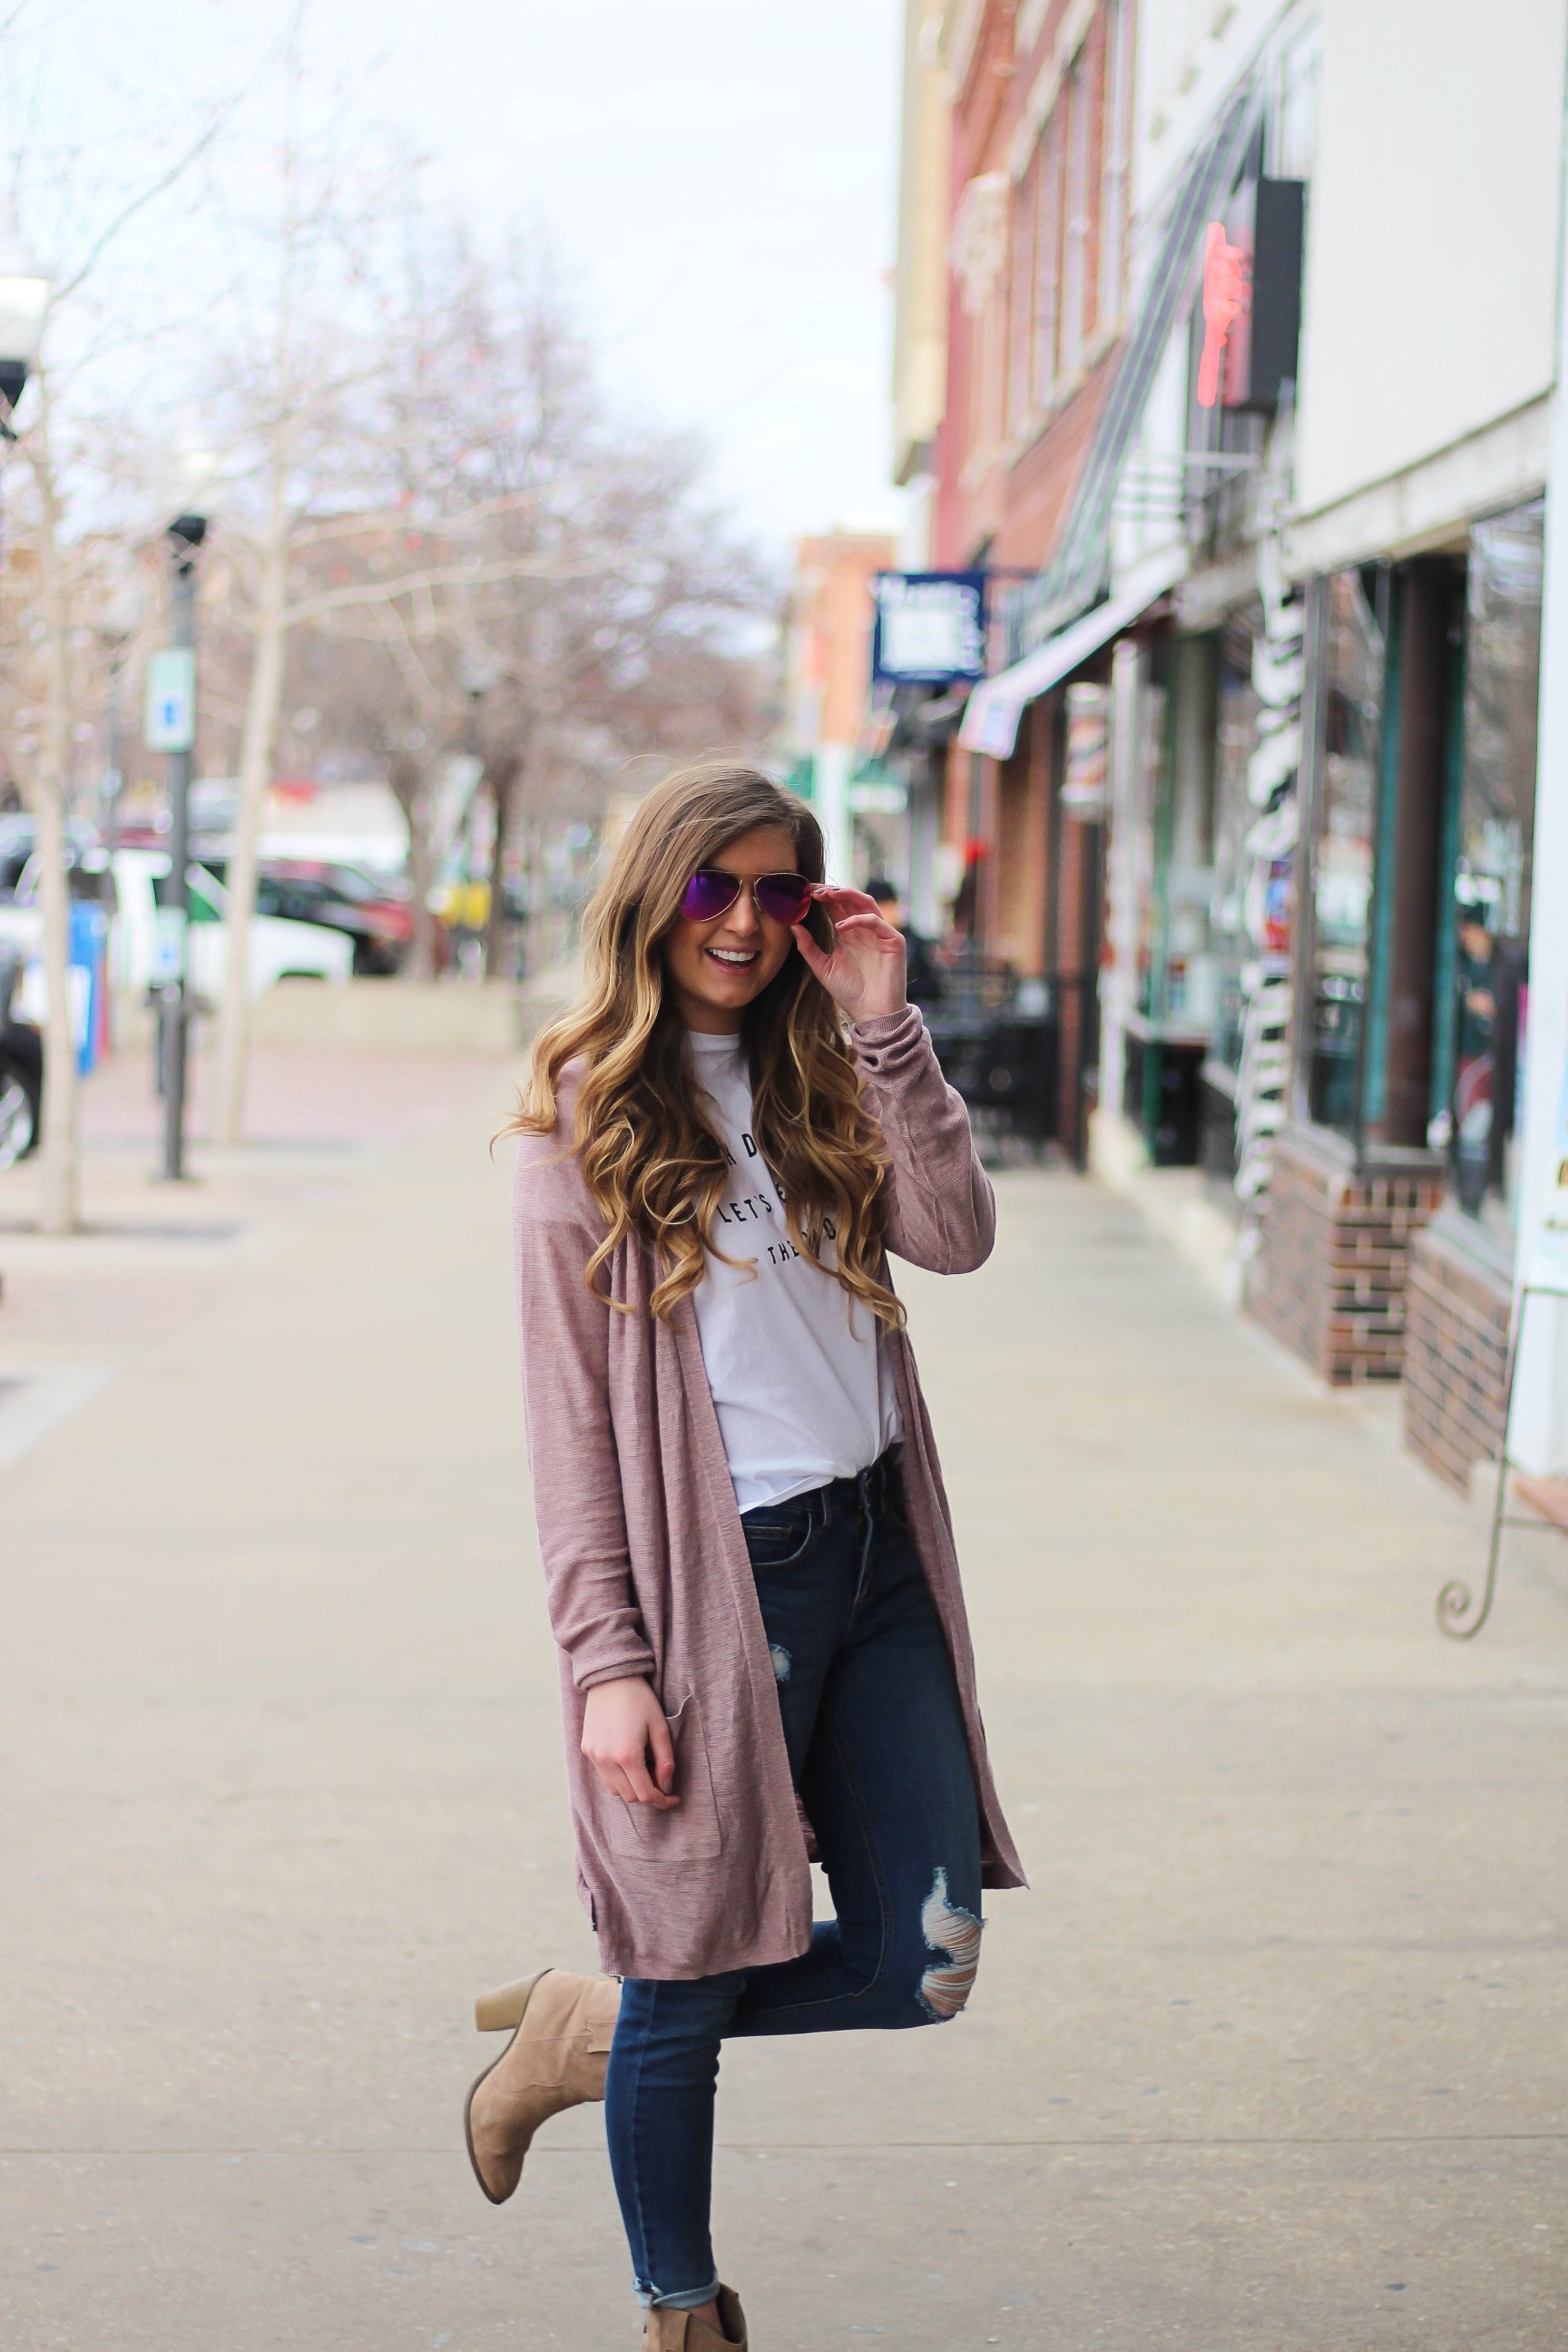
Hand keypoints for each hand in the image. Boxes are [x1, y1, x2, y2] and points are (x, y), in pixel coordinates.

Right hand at [581, 1677, 678, 1809]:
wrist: (611, 1678)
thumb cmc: (640, 1699)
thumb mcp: (659, 1727)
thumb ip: (665, 1759)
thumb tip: (665, 1785)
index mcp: (628, 1755)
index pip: (646, 1795)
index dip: (662, 1801)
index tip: (673, 1798)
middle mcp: (607, 1760)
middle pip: (630, 1796)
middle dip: (648, 1794)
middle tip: (661, 1781)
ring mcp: (594, 1756)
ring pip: (615, 1790)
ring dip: (631, 1788)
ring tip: (644, 1770)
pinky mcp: (586, 1749)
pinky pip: (604, 1775)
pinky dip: (617, 1778)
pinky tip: (628, 1762)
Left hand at [792, 885, 907, 1022]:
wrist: (872, 1013)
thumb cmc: (850, 992)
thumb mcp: (823, 968)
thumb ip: (808, 947)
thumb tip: (793, 925)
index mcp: (848, 934)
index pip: (835, 907)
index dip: (822, 896)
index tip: (804, 891)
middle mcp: (864, 930)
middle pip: (850, 900)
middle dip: (833, 891)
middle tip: (814, 890)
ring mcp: (880, 933)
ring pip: (866, 903)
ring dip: (848, 895)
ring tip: (828, 895)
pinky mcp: (893, 941)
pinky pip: (876, 921)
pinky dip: (858, 919)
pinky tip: (841, 926)